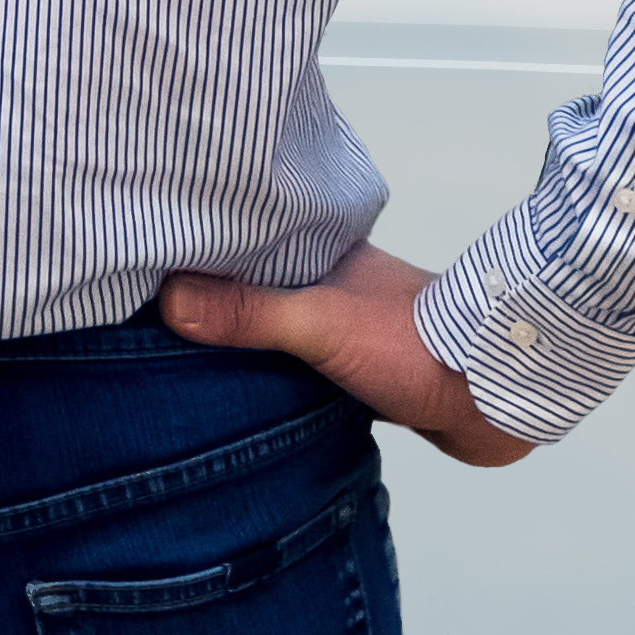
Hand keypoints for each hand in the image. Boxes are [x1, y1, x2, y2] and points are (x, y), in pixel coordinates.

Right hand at [159, 244, 533, 466]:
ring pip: (273, 326)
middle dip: (208, 292)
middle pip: (252, 283)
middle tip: (145, 308)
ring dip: (240, 339)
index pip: (243, 238)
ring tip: (178, 356)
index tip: (141, 249)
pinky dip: (269, 375)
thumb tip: (170, 299)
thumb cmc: (416, 344)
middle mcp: (328, 282)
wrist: (493, 395)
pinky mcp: (357, 370)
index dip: (196, 243)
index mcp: (319, 252)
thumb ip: (250, 311)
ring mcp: (343, 326)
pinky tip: (241, 396)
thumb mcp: (320, 323)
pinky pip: (295, 367)